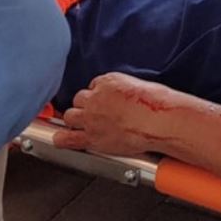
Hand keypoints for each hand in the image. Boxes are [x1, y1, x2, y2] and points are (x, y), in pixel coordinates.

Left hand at [53, 73, 179, 156]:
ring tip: (81, 124)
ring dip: (75, 119)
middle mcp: (96, 98)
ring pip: (70, 116)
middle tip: (94, 113)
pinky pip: (68, 138)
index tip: (103, 100)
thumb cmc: (158, 104)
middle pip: (79, 99)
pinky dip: (62, 138)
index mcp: (109, 81)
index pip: (94, 85)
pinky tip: (60, 139)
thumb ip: (125, 90)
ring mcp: (91, 118)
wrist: (160, 121)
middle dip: (85, 106)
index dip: (98, 95)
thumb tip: (123, 97)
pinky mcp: (92, 137)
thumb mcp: (141, 85)